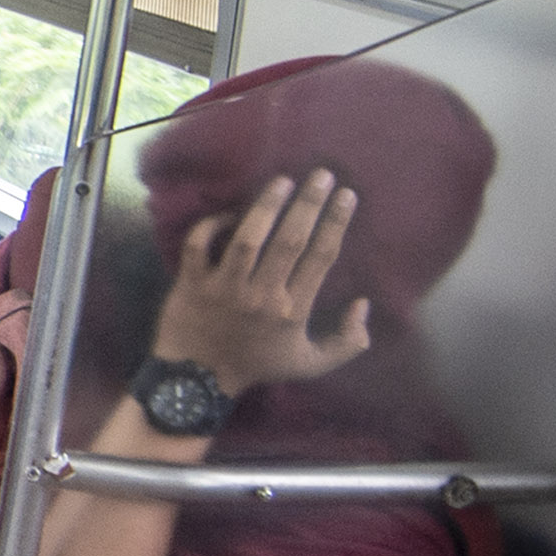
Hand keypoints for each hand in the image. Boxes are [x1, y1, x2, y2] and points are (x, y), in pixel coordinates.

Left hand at [151, 169, 373, 397]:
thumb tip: (363, 305)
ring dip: (265, 207)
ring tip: (282, 181)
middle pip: (290, 240)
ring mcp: (224, 288)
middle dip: (310, 203)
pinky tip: (228, 213)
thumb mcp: (311, 364)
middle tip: (322, 175)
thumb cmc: (257, 366)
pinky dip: (210, 226)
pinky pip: (198, 246)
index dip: (336, 223)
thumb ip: (347, 341)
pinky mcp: (192, 284)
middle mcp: (261, 295)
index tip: (347, 196)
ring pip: (247, 238)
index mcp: (293, 309)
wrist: (198, 380)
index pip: (321, 257)